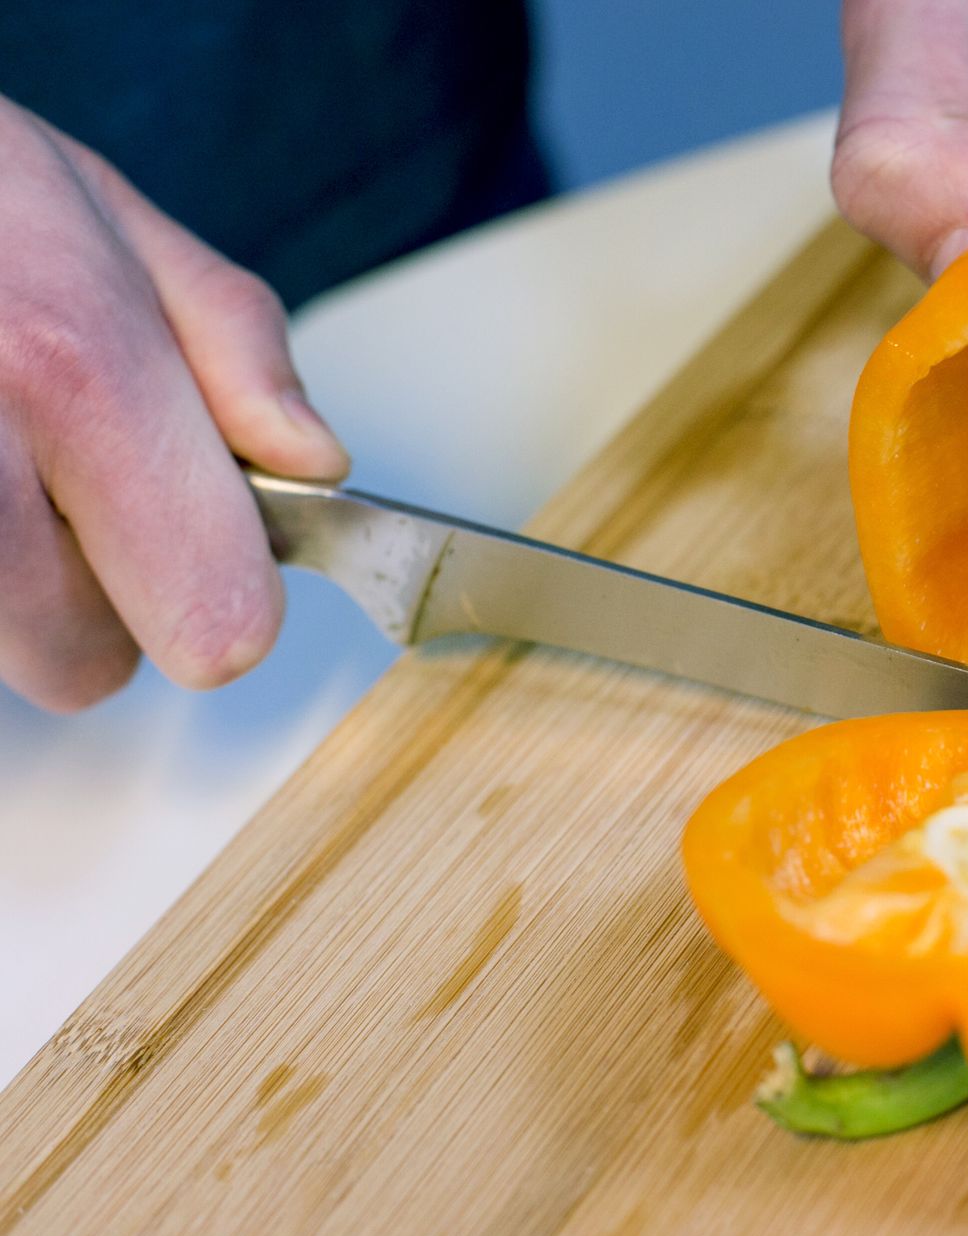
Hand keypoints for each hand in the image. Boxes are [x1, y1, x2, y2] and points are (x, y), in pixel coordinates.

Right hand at [0, 96, 347, 711]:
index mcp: (71, 369)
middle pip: (82, 663)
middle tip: (52, 481)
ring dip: (10, 584)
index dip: (220, 591)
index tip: (200, 542)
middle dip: (89, 595)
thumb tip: (314, 459)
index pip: (213, 619)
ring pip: (4, 649)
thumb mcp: (106, 217)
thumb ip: (235, 348)